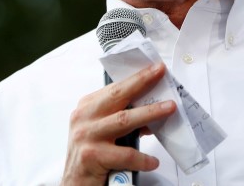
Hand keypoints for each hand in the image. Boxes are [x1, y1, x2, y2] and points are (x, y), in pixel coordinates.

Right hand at [62, 63, 176, 185]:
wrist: (74, 185)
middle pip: (118, 95)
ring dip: (150, 113)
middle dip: (142, 82)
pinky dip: (142, 158)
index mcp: (86, 108)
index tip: (154, 69)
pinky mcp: (92, 156)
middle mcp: (84, 118)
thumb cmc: (90, 156)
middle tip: (160, 74)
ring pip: (124, 120)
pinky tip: (153, 161)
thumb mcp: (102, 131)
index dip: (136, 78)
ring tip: (168, 109)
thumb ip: (121, 119)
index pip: (114, 87)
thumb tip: (151, 111)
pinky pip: (125, 154)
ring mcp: (86, 136)